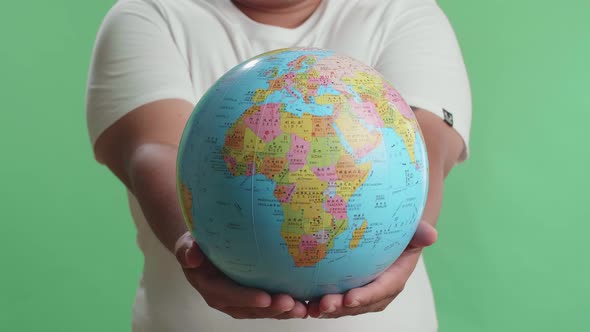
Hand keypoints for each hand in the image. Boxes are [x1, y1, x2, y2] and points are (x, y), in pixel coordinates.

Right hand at [175, 232, 307, 318]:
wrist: (202, 248)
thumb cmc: (196, 243)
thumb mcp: (187, 244)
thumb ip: (187, 250)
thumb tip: (191, 256)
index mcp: (210, 287)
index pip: (229, 295)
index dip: (246, 298)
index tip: (265, 297)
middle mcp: (226, 299)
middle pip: (250, 308)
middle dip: (271, 309)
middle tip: (291, 303)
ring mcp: (241, 300)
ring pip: (263, 310)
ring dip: (282, 311)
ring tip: (302, 308)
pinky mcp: (253, 297)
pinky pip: (270, 305)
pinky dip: (286, 306)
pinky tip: (304, 303)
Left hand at [307, 221, 437, 317]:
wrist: (391, 235)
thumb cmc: (401, 231)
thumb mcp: (412, 230)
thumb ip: (419, 233)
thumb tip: (431, 235)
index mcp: (394, 278)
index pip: (382, 290)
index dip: (366, 296)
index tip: (350, 298)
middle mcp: (377, 291)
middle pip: (360, 303)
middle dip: (341, 307)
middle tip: (324, 305)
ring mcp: (361, 291)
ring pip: (345, 306)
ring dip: (328, 309)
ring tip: (310, 308)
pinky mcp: (345, 288)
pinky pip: (333, 298)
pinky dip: (318, 302)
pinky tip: (302, 301)